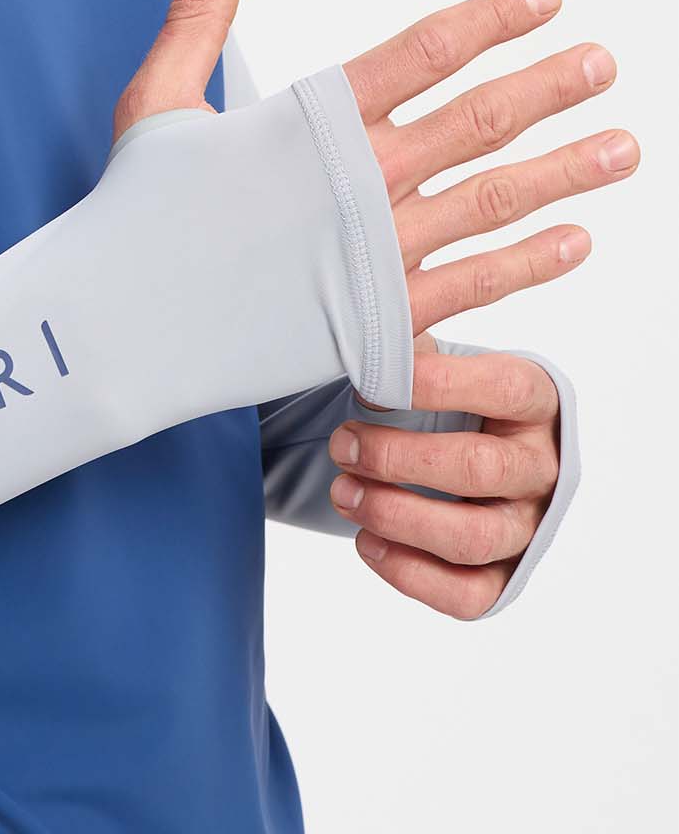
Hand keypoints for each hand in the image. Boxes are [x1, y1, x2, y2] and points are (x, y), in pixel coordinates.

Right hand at [112, 0, 639, 356]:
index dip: (491, 18)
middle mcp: (357, 180)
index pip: (422, 51)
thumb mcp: (158, 101)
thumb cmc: (134, 211)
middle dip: (550, 87)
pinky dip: (533, 263)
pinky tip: (578, 239)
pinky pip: (478, 287)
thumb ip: (199, 19)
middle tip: (603, 64)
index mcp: (310, 121)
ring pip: (496, 201)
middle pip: (479, 120)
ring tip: (624, 146)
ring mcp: (377, 253)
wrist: (119, 325)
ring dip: (567, 171)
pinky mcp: (380, 321)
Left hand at [325, 333, 562, 618]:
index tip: (369, 382)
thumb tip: (355, 288)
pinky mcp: (504, 574)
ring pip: (473, 537)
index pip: (501, 387)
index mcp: (534, 396)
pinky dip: (411, 574)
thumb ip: (408, 320)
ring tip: (342, 491)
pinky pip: (469, 594)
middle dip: (400, 458)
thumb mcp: (431, 344)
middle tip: (341, 442)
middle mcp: (541, 464)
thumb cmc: (436, 385)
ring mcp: (526, 524)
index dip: (436, 384)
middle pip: (480, 468)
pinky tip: (366, 541)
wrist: (457, 439)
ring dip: (396, 515)